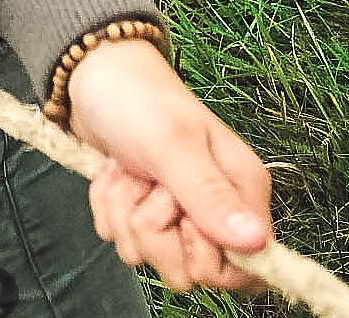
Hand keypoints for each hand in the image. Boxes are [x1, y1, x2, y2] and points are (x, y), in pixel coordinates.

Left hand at [67, 38, 271, 292]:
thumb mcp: (173, 145)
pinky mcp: (143, 212)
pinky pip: (122, 240)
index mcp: (243, 191)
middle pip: (189, 271)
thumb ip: (209, 195)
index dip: (207, 257)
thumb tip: (256, 243)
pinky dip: (108, 207)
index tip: (183, 219)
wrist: (91, 77)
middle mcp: (217, 209)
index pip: (246, 269)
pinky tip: (113, 174)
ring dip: (125, 213)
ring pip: (149, 255)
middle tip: (149, 183)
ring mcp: (177, 213)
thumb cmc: (139, 101)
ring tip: (129, 171)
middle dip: (154, 230)